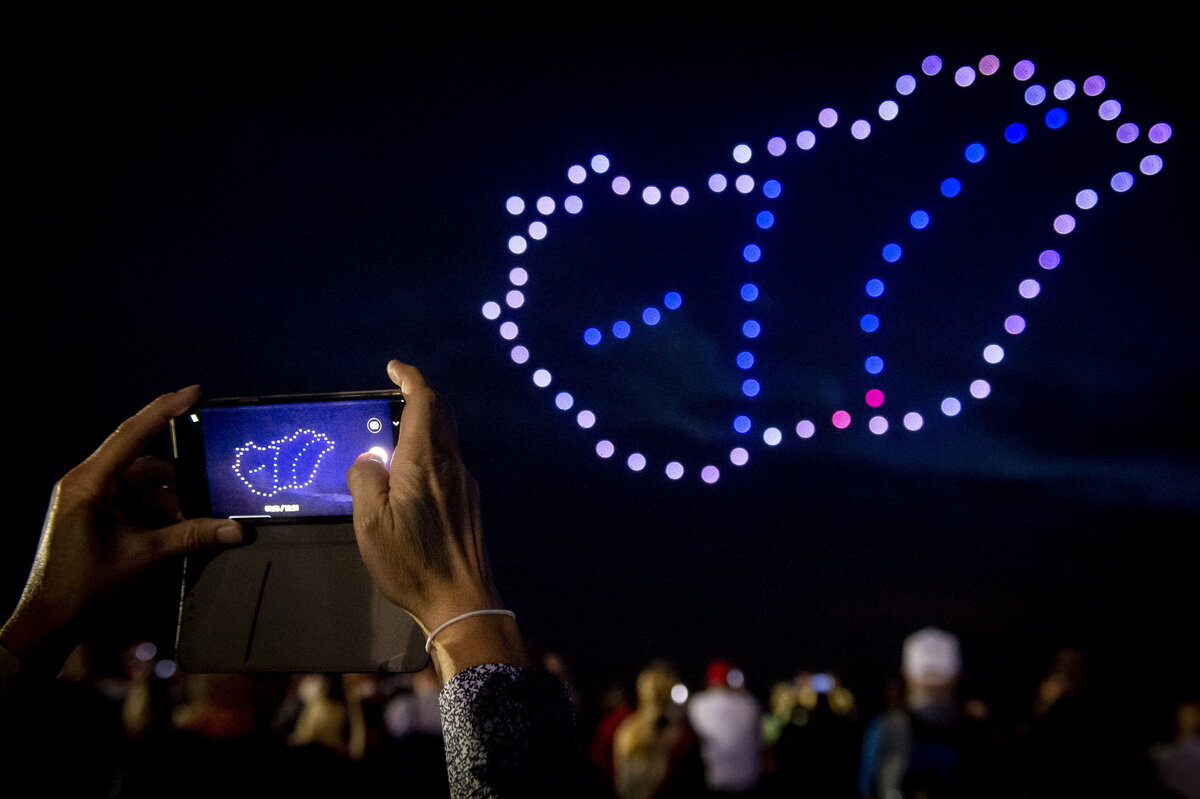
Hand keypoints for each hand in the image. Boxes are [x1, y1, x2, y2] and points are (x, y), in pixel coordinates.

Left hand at [1, 387, 243, 659]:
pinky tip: (179, 531)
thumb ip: (191, 537)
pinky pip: (139, 503)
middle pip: (147, 465)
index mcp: (89, 482)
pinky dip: (161, 514)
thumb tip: (237, 529)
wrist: (50, 621)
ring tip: (195, 523)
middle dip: (180, 482)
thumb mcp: (143, 556)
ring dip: (172, 503)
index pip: (133, 434)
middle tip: (211, 491)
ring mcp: (93, 499)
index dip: (165, 409)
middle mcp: (89, 483)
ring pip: (146, 486)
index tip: (194, 392)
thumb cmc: (82, 585)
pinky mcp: (100, 516)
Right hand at [347, 361, 524, 678]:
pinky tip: (413, 470)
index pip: (425, 402)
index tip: (395, 368)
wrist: (462, 600)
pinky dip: (431, 448)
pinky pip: (450, 460)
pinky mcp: (469, 503)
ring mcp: (465, 484)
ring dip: (426, 423)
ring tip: (397, 431)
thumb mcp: (369, 523)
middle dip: (420, 395)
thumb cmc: (411, 562)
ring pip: (448, 437)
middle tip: (395, 391)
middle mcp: (451, 464)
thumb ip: (365, 480)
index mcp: (425, 461)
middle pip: (442, 414)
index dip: (411, 378)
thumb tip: (370, 458)